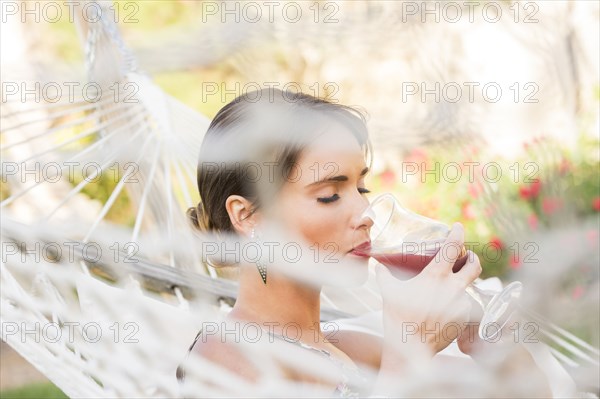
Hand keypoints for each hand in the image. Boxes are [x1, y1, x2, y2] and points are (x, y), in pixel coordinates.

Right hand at [375, 223, 482, 356]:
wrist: (410, 349)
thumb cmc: (398, 318)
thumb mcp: (388, 293)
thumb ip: (385, 276)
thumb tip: (379, 266)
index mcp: (435, 276)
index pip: (453, 248)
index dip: (458, 234)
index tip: (457, 227)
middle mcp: (453, 288)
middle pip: (474, 266)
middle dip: (473, 258)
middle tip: (466, 257)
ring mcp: (461, 304)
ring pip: (467, 289)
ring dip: (460, 287)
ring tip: (447, 292)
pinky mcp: (464, 319)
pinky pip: (464, 307)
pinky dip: (456, 305)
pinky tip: (444, 311)